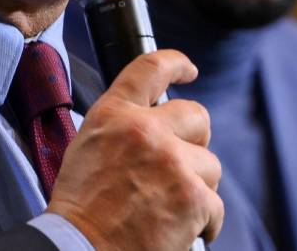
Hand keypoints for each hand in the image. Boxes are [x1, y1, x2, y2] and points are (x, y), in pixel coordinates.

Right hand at [46, 50, 223, 249]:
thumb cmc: (80, 211)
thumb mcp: (88, 150)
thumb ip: (122, 128)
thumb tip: (153, 122)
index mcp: (115, 115)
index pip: (152, 67)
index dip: (176, 63)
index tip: (189, 70)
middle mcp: (146, 131)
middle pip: (197, 116)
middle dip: (196, 140)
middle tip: (183, 164)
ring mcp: (174, 163)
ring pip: (210, 165)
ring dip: (197, 187)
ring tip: (170, 210)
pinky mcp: (193, 198)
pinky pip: (215, 206)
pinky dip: (204, 223)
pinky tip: (182, 233)